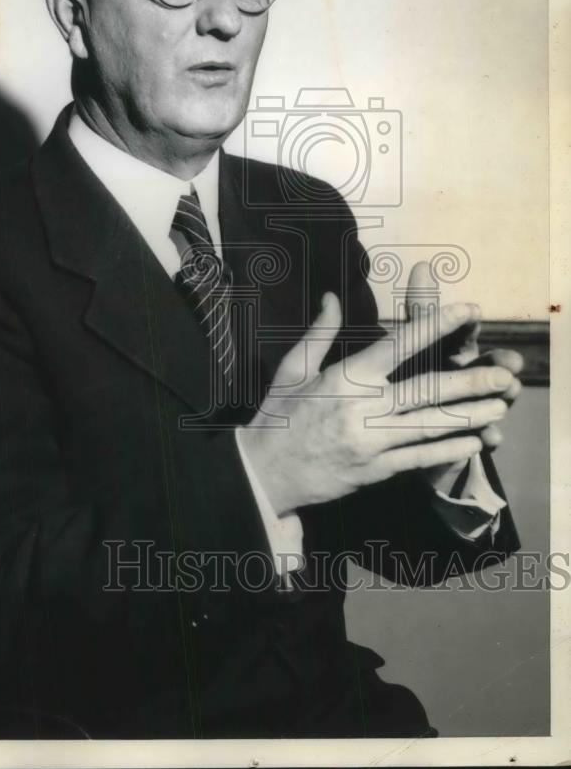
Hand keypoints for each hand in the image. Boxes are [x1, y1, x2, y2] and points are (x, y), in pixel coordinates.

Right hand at [237, 291, 516, 516]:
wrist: (263, 472)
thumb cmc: (277, 415)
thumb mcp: (292, 369)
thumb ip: (319, 332)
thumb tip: (332, 296)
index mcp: (345, 378)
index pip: (399, 344)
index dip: (436, 326)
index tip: (467, 312)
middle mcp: (362, 408)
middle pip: (426, 390)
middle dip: (470, 381)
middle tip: (506, 374)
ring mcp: (371, 442)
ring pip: (430, 426)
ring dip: (469, 416)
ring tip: (500, 407)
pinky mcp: (374, 470)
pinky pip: (419, 458)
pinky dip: (448, 450)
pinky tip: (473, 442)